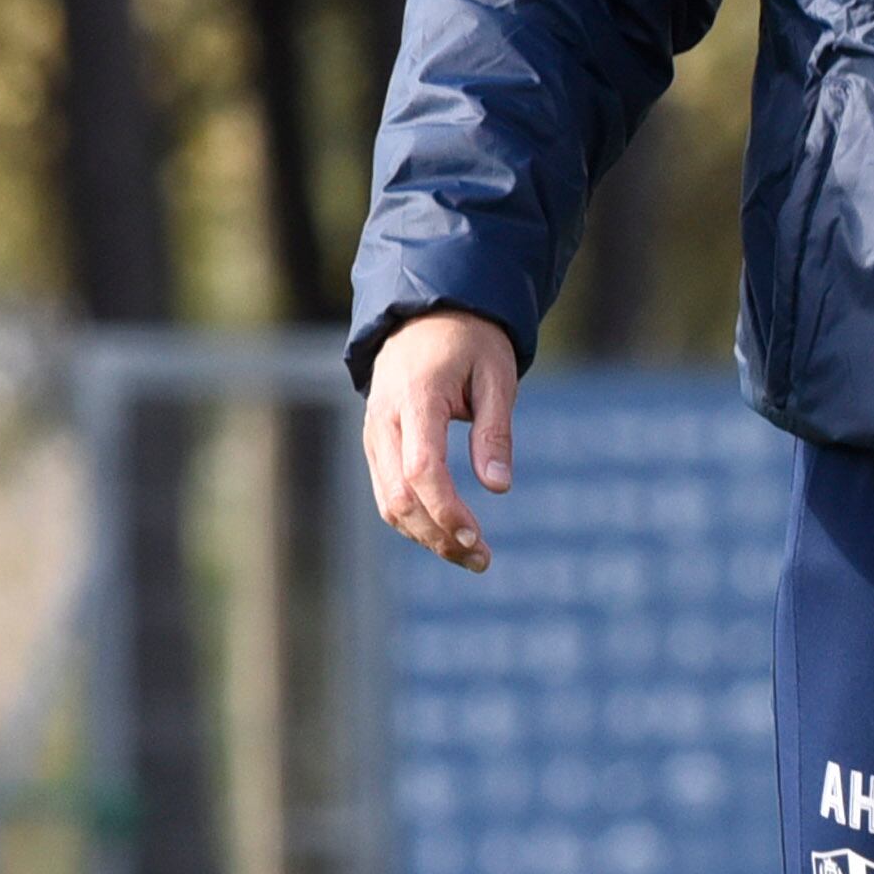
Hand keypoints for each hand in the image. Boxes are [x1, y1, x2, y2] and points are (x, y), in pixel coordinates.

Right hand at [363, 309, 518, 572]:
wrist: (426, 314)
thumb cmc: (470, 341)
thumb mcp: (497, 373)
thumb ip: (495, 429)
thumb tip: (499, 488)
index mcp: (416, 398)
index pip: (421, 468)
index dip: (446, 509)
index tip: (477, 537)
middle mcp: (384, 421)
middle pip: (399, 497)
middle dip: (439, 535)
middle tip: (482, 559)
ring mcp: (374, 435)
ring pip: (388, 503)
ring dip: (426, 536)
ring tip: (472, 556)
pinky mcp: (375, 445)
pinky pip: (387, 493)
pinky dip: (414, 520)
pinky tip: (448, 534)